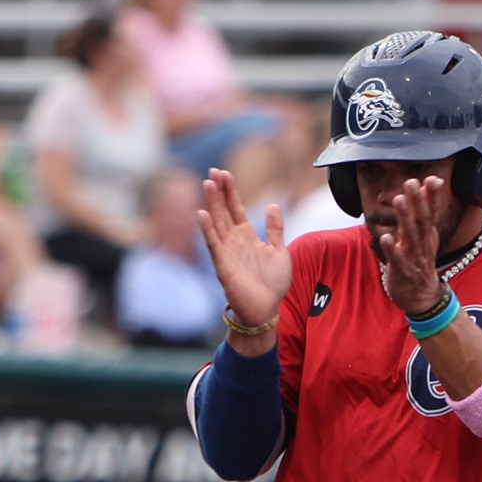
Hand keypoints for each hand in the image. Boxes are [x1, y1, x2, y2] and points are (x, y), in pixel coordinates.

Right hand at [198, 167, 289, 347]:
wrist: (267, 310)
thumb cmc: (272, 284)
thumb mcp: (280, 251)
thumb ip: (275, 229)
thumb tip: (273, 204)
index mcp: (247, 235)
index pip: (236, 207)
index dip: (230, 191)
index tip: (224, 173)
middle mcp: (234, 241)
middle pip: (223, 210)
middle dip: (218, 191)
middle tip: (213, 171)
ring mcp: (227, 252)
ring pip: (216, 223)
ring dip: (211, 204)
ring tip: (206, 184)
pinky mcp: (223, 266)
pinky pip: (213, 245)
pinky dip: (207, 230)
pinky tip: (202, 214)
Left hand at [379, 176, 446, 315]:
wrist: (422, 296)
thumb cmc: (419, 261)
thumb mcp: (425, 236)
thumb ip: (423, 210)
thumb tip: (431, 182)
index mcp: (428, 235)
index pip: (432, 212)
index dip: (432, 196)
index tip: (432, 179)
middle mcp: (422, 243)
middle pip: (422, 220)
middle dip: (418, 201)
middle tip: (412, 182)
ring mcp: (412, 257)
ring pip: (410, 236)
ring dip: (404, 218)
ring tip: (399, 200)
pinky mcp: (401, 270)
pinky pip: (396, 258)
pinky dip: (391, 248)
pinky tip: (385, 237)